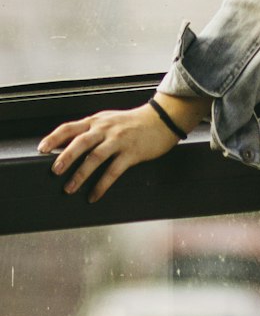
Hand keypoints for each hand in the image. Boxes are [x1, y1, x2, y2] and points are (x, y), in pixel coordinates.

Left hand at [38, 104, 181, 202]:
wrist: (162, 120)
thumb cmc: (133, 123)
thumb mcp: (108, 121)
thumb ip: (90, 131)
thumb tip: (66, 145)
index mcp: (97, 121)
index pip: (70, 127)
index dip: (54, 138)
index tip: (41, 149)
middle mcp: (106, 129)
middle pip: (81, 142)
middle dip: (65, 157)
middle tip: (55, 171)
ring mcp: (119, 140)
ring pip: (95, 157)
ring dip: (81, 174)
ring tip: (70, 188)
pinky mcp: (132, 153)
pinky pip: (113, 171)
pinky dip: (101, 185)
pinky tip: (94, 195)